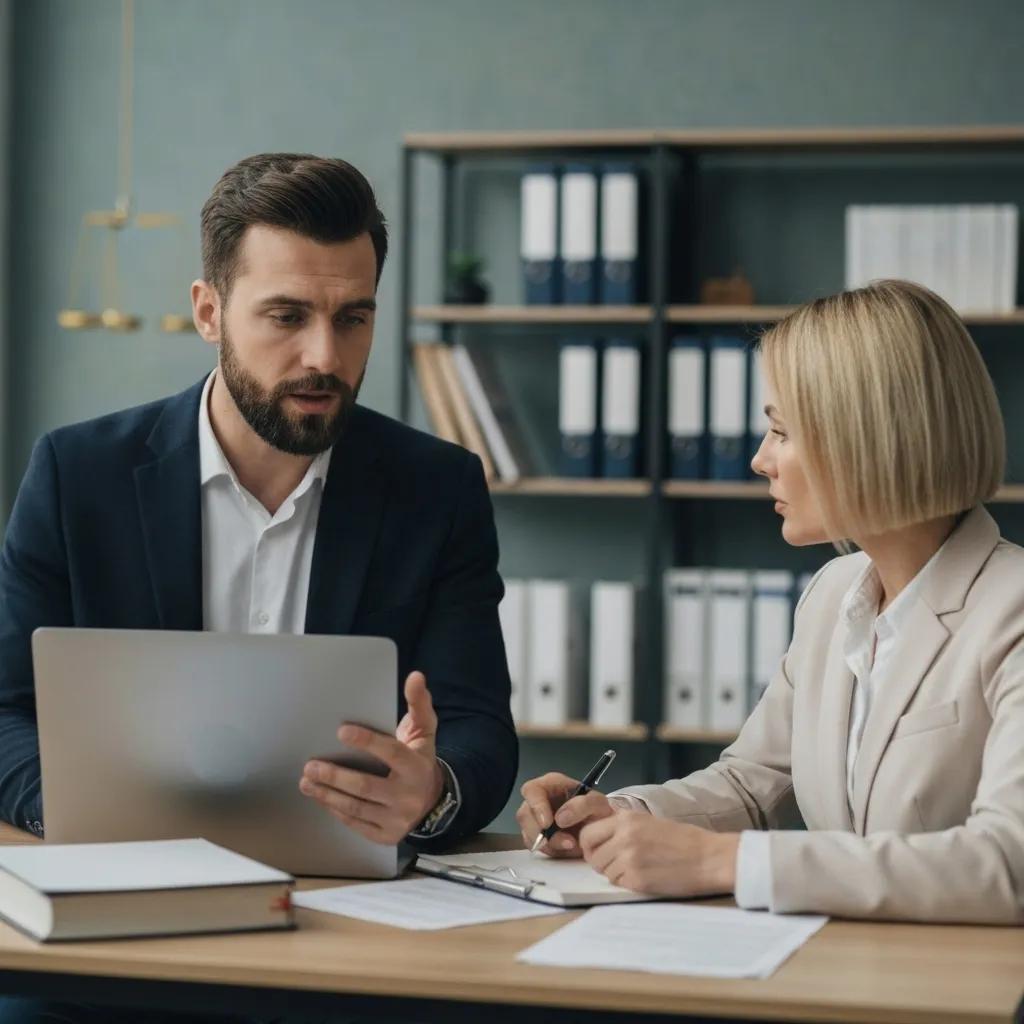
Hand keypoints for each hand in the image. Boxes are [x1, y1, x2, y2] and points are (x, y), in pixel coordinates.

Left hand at [299, 671, 444, 844]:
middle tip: (310, 765)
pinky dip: (336, 810)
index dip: (366, 742)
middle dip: (335, 776)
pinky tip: (322, 798)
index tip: (341, 730)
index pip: (390, 753)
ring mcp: (397, 819)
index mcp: (416, 766)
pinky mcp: (386, 835)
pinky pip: (356, 823)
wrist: (433, 800)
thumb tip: (415, 676)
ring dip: (327, 794)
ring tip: (307, 782)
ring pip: (356, 807)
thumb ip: (418, 703)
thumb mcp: (424, 730)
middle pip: (366, 786)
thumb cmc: (420, 758)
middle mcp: (408, 796)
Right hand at [516, 772, 615, 857]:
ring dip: (549, 844)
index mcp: (550, 784)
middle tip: (566, 842)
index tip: (547, 824)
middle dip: (542, 832)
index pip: (532, 790)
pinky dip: (551, 851)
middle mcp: (539, 800)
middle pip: (525, 815)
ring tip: (572, 845)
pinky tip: (566, 848)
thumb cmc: (598, 811)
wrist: (602, 829)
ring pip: (527, 833)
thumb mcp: (598, 803)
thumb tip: (560, 818)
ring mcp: (536, 819)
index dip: (536, 806)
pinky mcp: (537, 836)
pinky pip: (535, 846)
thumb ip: (583, 805)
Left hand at [579, 811, 738, 896]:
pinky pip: (619, 884)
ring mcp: (629, 859)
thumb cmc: (682, 840)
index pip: (587, 834)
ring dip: (615, 873)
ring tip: (637, 868)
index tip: (598, 850)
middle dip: (599, 861)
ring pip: (604, 871)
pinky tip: (645, 876)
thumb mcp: (647, 823)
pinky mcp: (637, 880)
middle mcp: (623, 837)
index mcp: (625, 819)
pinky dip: (628, 883)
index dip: (590, 845)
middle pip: (591, 855)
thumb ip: (621, 828)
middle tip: (615, 863)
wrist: (708, 858)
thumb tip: (598, 838)